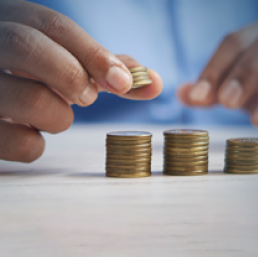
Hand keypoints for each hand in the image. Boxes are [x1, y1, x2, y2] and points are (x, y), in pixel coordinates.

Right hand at [0, 0, 161, 161]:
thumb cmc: (38, 79)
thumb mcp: (68, 64)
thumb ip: (109, 71)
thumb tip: (156, 83)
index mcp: (16, 25)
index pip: (54, 26)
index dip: (95, 55)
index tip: (123, 82)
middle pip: (28, 47)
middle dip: (72, 76)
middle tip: (87, 97)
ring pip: (30, 100)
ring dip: (59, 117)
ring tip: (55, 114)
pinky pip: (19, 143)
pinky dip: (36, 145)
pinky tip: (31, 133)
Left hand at [178, 21, 257, 126]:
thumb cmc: (256, 85)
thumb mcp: (233, 85)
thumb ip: (210, 90)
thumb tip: (181, 93)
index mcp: (253, 38)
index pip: (231, 46)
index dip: (213, 71)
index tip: (198, 98)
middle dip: (243, 76)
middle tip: (227, 102)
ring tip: (257, 121)